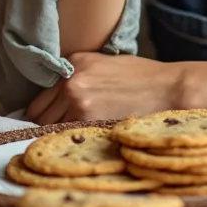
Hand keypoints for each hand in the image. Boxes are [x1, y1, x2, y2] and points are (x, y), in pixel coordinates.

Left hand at [26, 53, 186, 124]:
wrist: (167, 88)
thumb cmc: (142, 77)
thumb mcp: (105, 64)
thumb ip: (80, 76)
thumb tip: (59, 98)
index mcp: (75, 63)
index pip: (42, 95)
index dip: (44, 110)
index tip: (48, 119)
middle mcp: (71, 81)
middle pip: (39, 113)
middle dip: (47, 123)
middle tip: (59, 133)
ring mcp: (78, 101)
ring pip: (49, 127)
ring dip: (57, 134)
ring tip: (70, 139)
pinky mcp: (88, 120)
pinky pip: (66, 135)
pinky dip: (70, 140)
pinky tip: (80, 143)